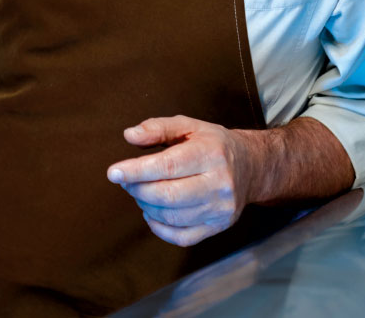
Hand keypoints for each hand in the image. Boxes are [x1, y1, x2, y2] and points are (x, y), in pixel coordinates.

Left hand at [106, 115, 265, 246]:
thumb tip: (129, 135)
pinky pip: (182, 237)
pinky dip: (159, 228)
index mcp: (211, 154)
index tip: (114, 172)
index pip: (168, 166)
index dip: (137, 171)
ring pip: (173, 217)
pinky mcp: (219, 226)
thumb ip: (157, 128)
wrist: (251, 166)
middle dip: (138, 189)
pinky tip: (152, 212)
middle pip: (169, 195)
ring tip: (140, 192)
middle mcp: (220, 184)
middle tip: (126, 180)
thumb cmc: (212, 144)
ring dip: (147, 206)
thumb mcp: (188, 126)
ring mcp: (221, 209)